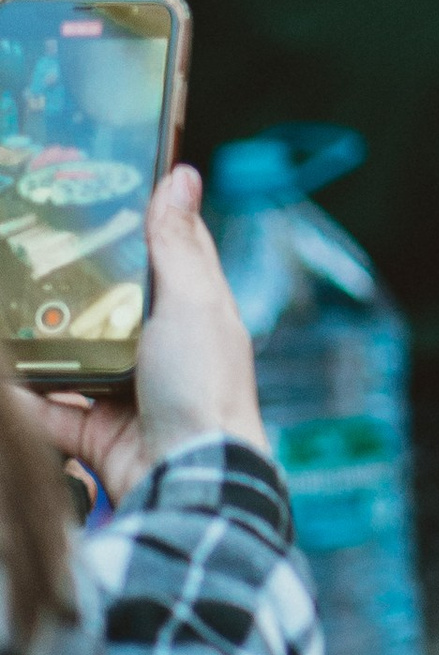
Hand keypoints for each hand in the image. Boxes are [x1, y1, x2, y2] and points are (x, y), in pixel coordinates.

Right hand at [27, 169, 265, 503]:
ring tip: (9, 308)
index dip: (140, 219)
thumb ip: (177, 244)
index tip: (101, 184)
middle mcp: (160, 350)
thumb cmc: (204, 386)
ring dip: (38, 342)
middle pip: (107, 304)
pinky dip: (22, 397)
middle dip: (70, 285)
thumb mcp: (193, 303)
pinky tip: (5, 372)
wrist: (186, 479)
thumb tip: (182, 175)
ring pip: (69, 356)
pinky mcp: (92, 432)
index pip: (167, 253)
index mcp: (193, 313)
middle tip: (28, 252)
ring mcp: (124, 392)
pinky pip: (45, 409)